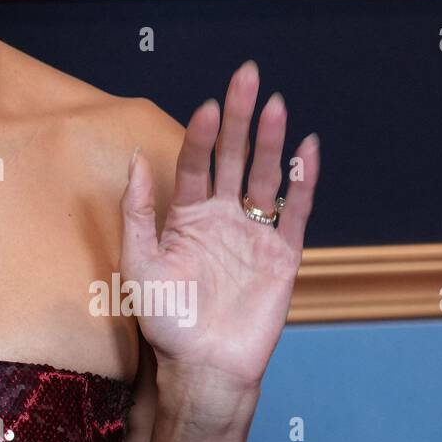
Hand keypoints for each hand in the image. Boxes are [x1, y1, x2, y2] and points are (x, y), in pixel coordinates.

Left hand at [119, 60, 320, 402]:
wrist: (200, 367)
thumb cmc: (164, 320)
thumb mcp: (137, 261)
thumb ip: (137, 211)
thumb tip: (134, 159)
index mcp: (187, 216)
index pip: (196, 163)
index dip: (203, 134)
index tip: (209, 104)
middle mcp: (222, 218)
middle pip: (235, 157)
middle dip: (241, 117)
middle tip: (248, 75)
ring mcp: (253, 234)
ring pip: (266, 177)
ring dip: (271, 141)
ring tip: (276, 104)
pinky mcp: (282, 256)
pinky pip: (295, 212)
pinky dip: (302, 182)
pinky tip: (307, 149)